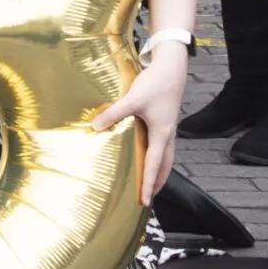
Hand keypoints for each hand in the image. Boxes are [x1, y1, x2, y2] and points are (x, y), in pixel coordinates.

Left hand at [90, 46, 187, 205]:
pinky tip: (150, 154)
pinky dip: (160, 157)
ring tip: (152, 183)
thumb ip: (114, 113)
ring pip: (167, 157)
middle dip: (157, 183)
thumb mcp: (133, 98)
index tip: (145, 201)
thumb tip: (95, 126)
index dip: (148, 184)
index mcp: (162, 134)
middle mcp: (168, 134)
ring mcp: (169, 128)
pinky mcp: (166, 120)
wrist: (172, 66)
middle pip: (165, 166)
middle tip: (150, 198)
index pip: (154, 166)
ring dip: (160, 172)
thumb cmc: (155, 83)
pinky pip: (165, 146)